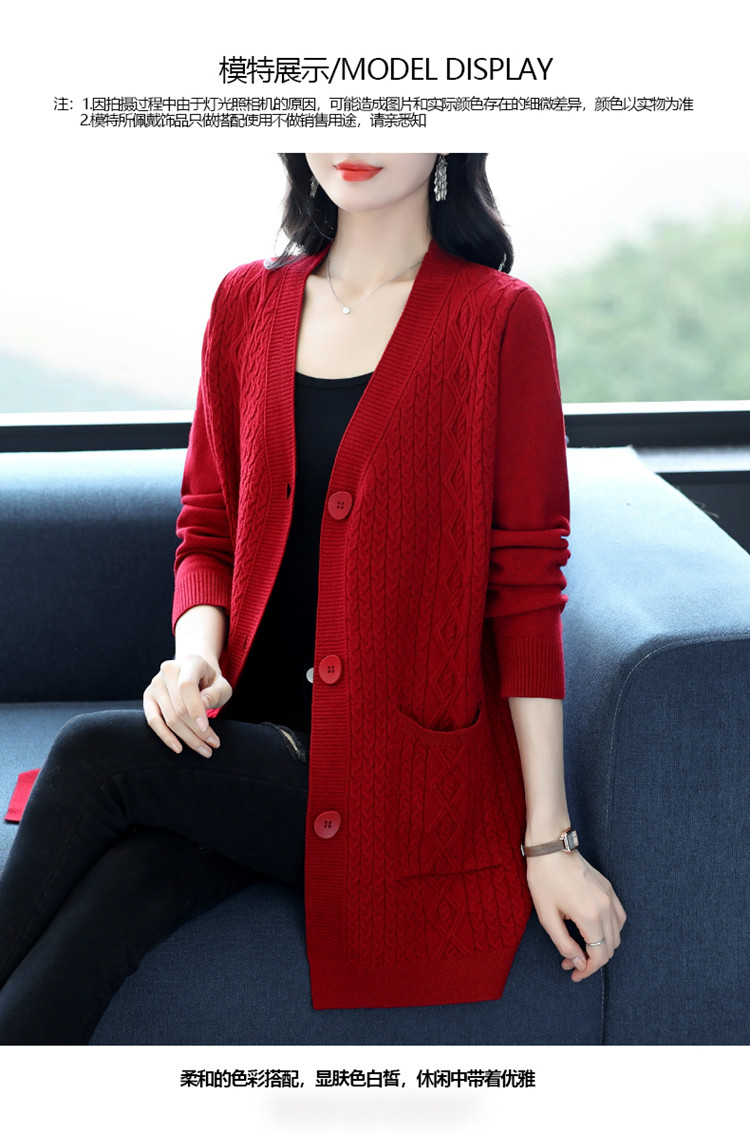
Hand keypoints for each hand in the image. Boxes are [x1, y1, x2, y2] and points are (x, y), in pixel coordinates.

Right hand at [143, 654, 231, 757]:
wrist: (193, 673)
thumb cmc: (210, 682)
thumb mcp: (222, 685)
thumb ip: (216, 692)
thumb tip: (203, 705)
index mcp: (189, 662)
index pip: (187, 686)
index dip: (195, 709)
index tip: (206, 729)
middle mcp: (168, 670)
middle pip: (179, 707)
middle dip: (197, 731)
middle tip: (213, 746)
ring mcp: (155, 683)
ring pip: (169, 718)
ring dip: (187, 738)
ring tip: (204, 750)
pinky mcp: (148, 697)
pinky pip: (153, 720)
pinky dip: (165, 736)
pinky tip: (179, 748)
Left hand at [525, 850, 625, 981]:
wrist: (551, 847)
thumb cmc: (544, 879)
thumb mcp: (547, 915)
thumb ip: (564, 943)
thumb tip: (578, 961)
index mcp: (590, 916)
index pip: (599, 955)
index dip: (588, 970)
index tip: (574, 974)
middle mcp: (606, 907)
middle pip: (610, 948)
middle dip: (592, 961)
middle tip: (570, 962)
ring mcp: (610, 897)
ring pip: (617, 934)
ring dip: (602, 946)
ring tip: (581, 948)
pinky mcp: (609, 888)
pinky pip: (619, 917)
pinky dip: (610, 931)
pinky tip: (593, 931)